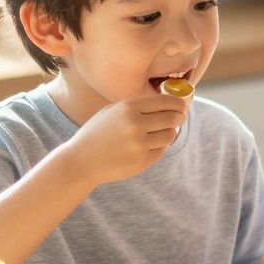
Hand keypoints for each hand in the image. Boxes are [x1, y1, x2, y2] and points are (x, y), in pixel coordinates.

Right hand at [70, 93, 189, 184]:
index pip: (164, 101)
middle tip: (178, 118)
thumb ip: (137, 106)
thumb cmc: (97, 133)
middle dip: (178, 117)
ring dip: (169, 133)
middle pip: (172, 117)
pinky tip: (149, 145)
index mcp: (128, 108)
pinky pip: (161, 151)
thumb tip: (168, 103)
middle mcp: (135, 124)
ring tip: (161, 132)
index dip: (178, 103)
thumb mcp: (112, 111)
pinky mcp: (141, 161)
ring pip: (170, 135)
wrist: (80, 161)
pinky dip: (159, 147)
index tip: (182, 105)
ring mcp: (139, 144)